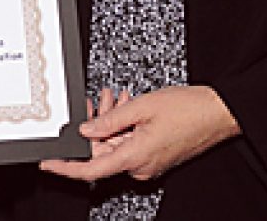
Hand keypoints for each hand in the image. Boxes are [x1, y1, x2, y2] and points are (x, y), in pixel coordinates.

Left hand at [41, 85, 239, 182]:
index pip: (91, 170)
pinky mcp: (155, 155)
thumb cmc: (188, 109)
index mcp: (134, 158)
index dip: (65, 167)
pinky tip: (127, 105)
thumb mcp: (142, 107)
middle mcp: (140, 166)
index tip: (48, 162)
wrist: (218, 112)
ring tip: (115, 97)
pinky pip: (130, 143)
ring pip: (117, 144)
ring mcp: (149, 162)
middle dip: (96, 124)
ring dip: (112, 120)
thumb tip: (86, 129)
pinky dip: (124, 125)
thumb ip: (110, 120)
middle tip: (96, 100)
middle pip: (104, 150)